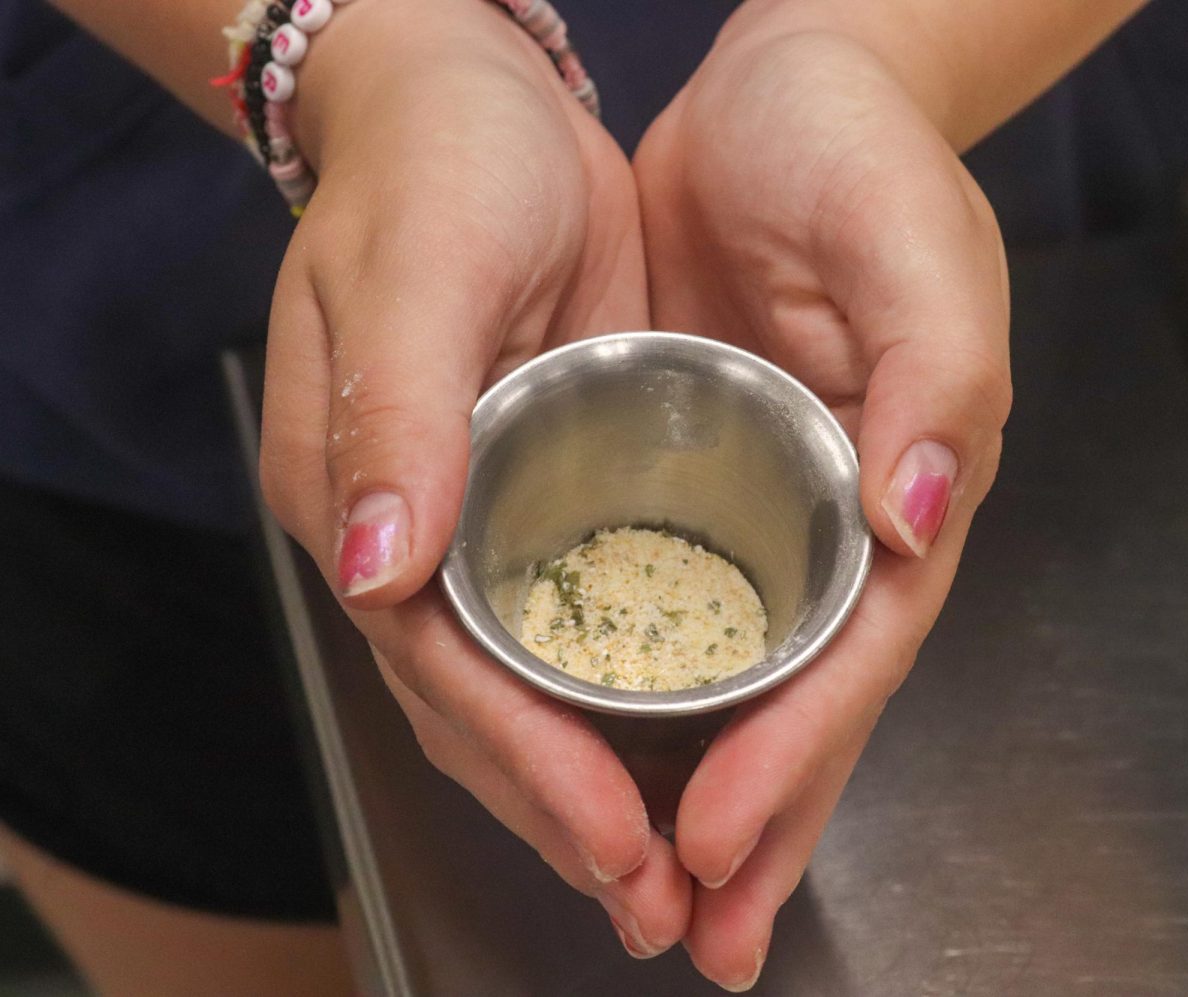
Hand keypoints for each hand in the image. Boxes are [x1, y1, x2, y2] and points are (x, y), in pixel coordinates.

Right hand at [259, 0, 689, 955]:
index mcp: (363, 494)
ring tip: (675, 870)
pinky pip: (577, 621)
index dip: (529, 762)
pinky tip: (671, 748)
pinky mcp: (542, 489)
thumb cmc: (437, 165)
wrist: (472, 102)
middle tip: (659, 902)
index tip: (615, 840)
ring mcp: (476, 518)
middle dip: (568, 812)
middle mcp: (413, 529)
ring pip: (532, 684)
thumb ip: (395, 416)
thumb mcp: (419, 267)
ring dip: (597, 783)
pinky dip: (620, 701)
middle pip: (484, 706)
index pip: (443, 668)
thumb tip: (374, 570)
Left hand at [635, 17, 1010, 989]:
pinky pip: (665, 608)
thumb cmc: (853, 155)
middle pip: (794, 703)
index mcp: (895, 488)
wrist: (779, 99)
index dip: (789, 758)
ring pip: (729, 679)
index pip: (847, 659)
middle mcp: (831, 522)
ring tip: (649, 890)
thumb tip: (916, 516)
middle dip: (751, 827)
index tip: (716, 845)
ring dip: (688, 789)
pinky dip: (639, 693)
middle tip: (694, 936)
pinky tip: (601, 749)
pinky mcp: (690, 479)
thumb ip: (932, 383)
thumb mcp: (914, 246)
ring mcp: (761, 511)